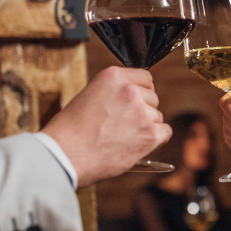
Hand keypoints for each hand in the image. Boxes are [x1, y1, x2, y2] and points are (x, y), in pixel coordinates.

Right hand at [43, 66, 170, 186]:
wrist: (66, 154)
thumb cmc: (71, 130)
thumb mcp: (90, 95)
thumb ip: (113, 92)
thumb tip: (134, 97)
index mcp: (114, 76)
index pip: (145, 77)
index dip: (140, 92)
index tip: (133, 103)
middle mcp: (130, 90)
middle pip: (153, 97)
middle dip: (142, 110)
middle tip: (123, 125)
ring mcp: (141, 112)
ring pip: (157, 116)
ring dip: (146, 126)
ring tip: (123, 138)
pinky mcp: (150, 134)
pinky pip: (165, 132)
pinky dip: (156, 140)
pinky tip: (138, 144)